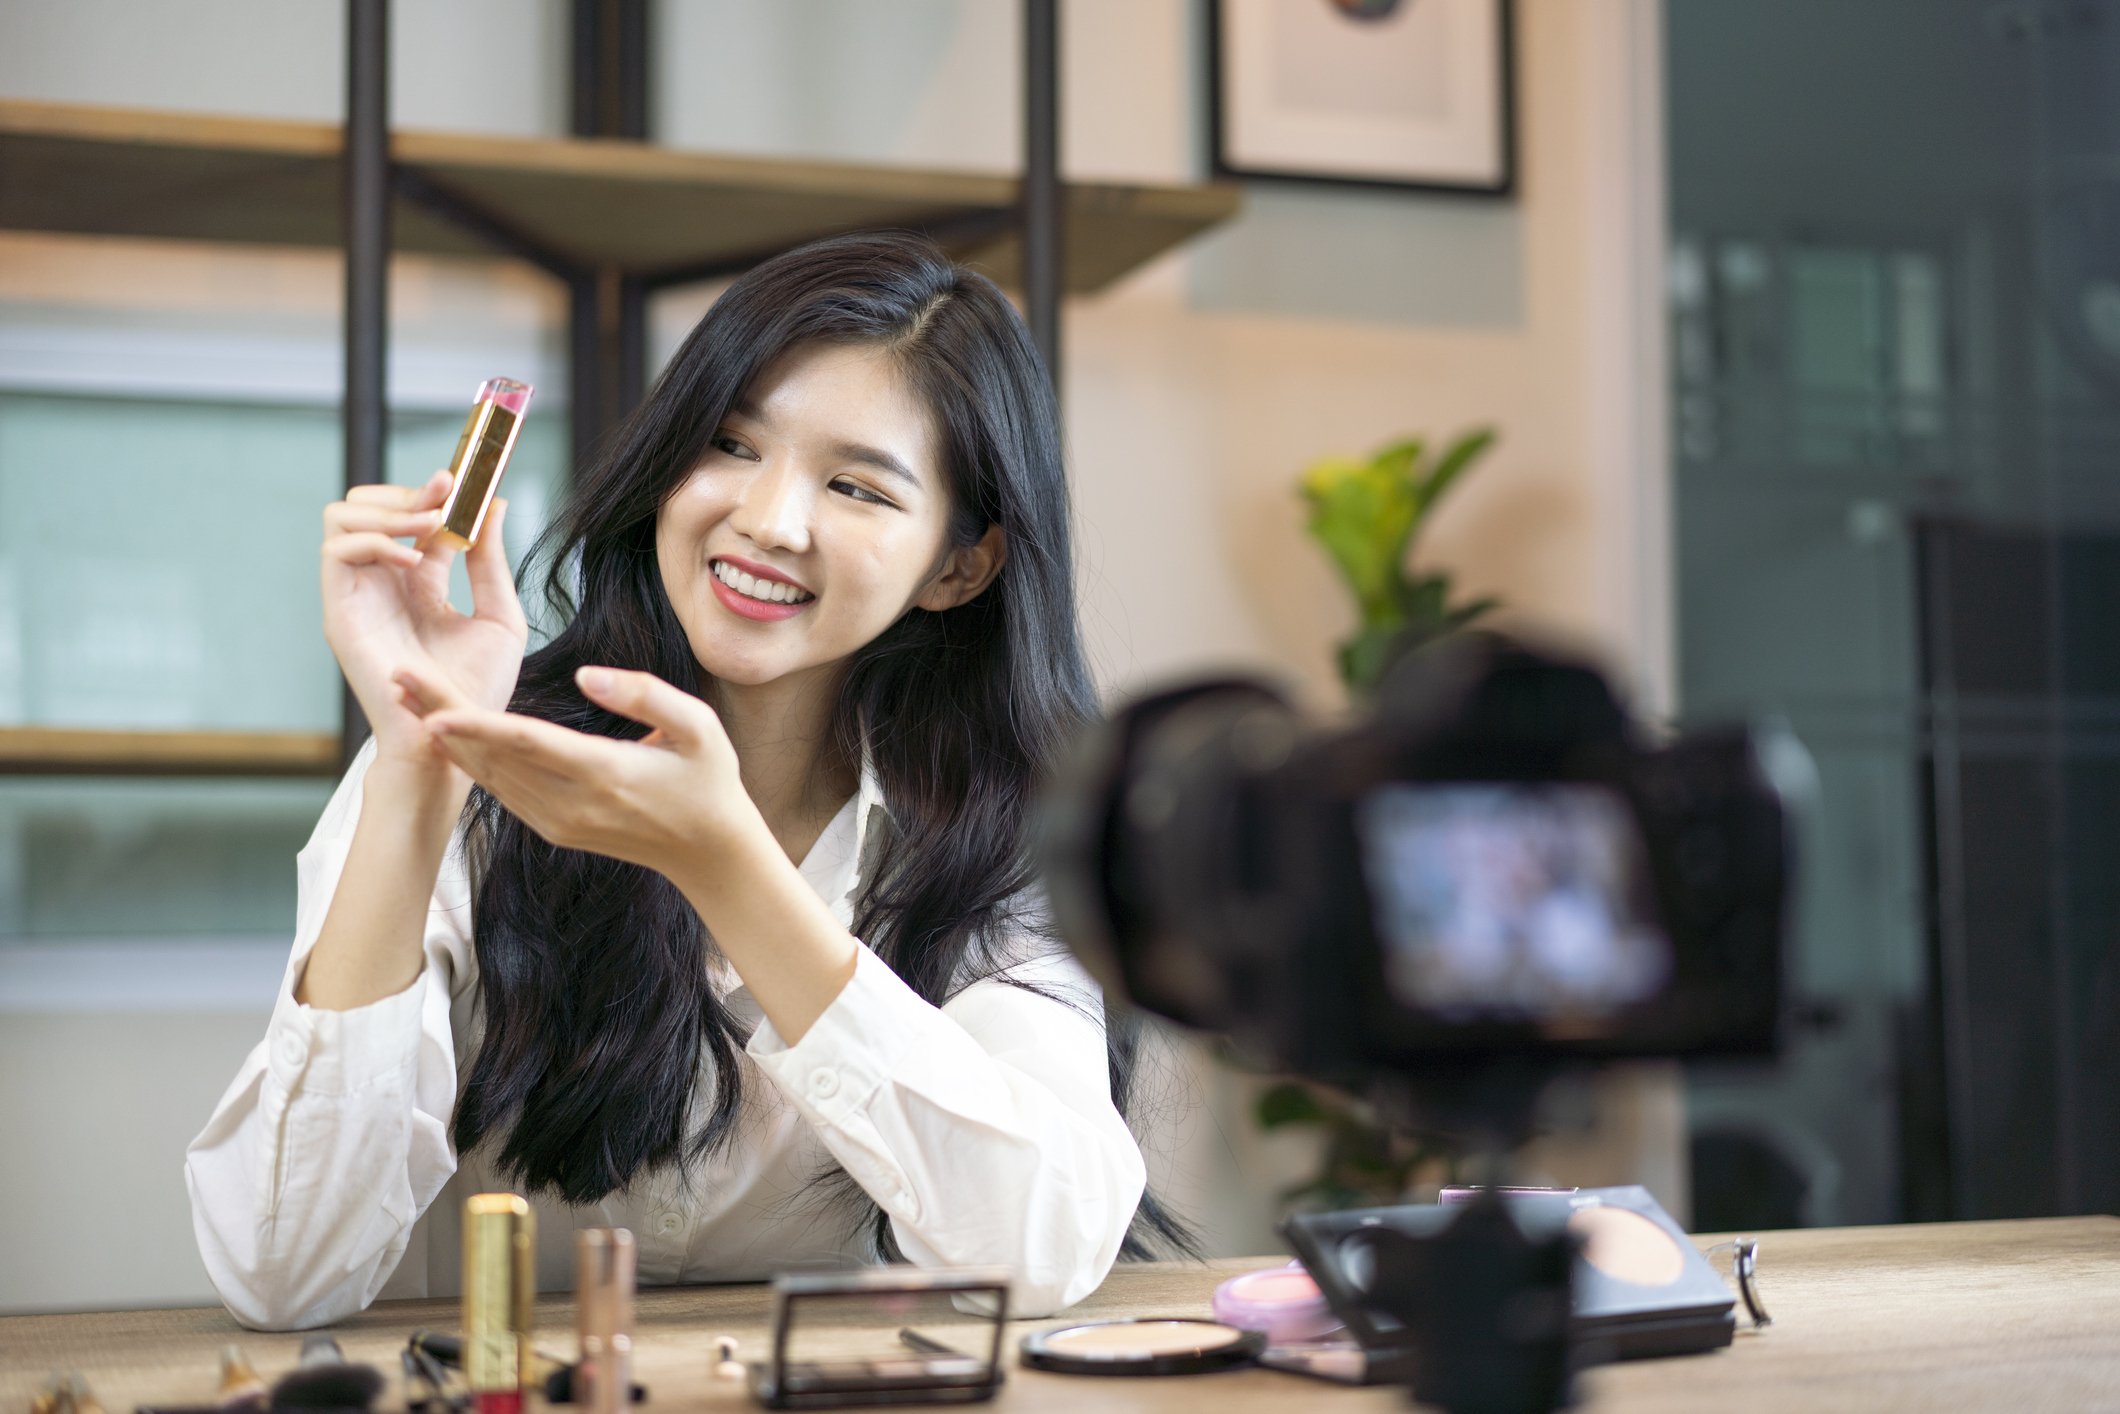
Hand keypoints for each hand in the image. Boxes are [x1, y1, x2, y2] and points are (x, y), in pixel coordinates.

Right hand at [321, 471, 527, 773]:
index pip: (415, 515)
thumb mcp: (499, 615)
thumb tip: (495, 504)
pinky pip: (336, 552)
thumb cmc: (478, 689)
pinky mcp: (340, 612)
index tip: (465, 478)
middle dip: (404, 491)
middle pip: (366, 503)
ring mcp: (359, 594)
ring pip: (341, 516)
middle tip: (444, 496)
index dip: (436, 491)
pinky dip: (375, 543)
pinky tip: (414, 566)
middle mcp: (383, 582)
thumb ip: (491, 561)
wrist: (456, 736)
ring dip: (388, 509)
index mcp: (420, 582)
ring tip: (430, 526)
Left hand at [391, 662, 763, 882]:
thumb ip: (646, 695)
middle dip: (441, 715)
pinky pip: (501, 789)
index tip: (434, 709)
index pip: (530, 744)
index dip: (478, 726)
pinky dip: (470, 759)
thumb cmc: (710, 782)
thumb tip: (584, 674)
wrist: (709, 855)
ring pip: (489, 774)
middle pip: (494, 755)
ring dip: (447, 736)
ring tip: (408, 697)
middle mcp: (572, 804)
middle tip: (397, 677)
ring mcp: (558, 821)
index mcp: (606, 775)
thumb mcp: (700, 728)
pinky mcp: (552, 828)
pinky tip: (445, 733)